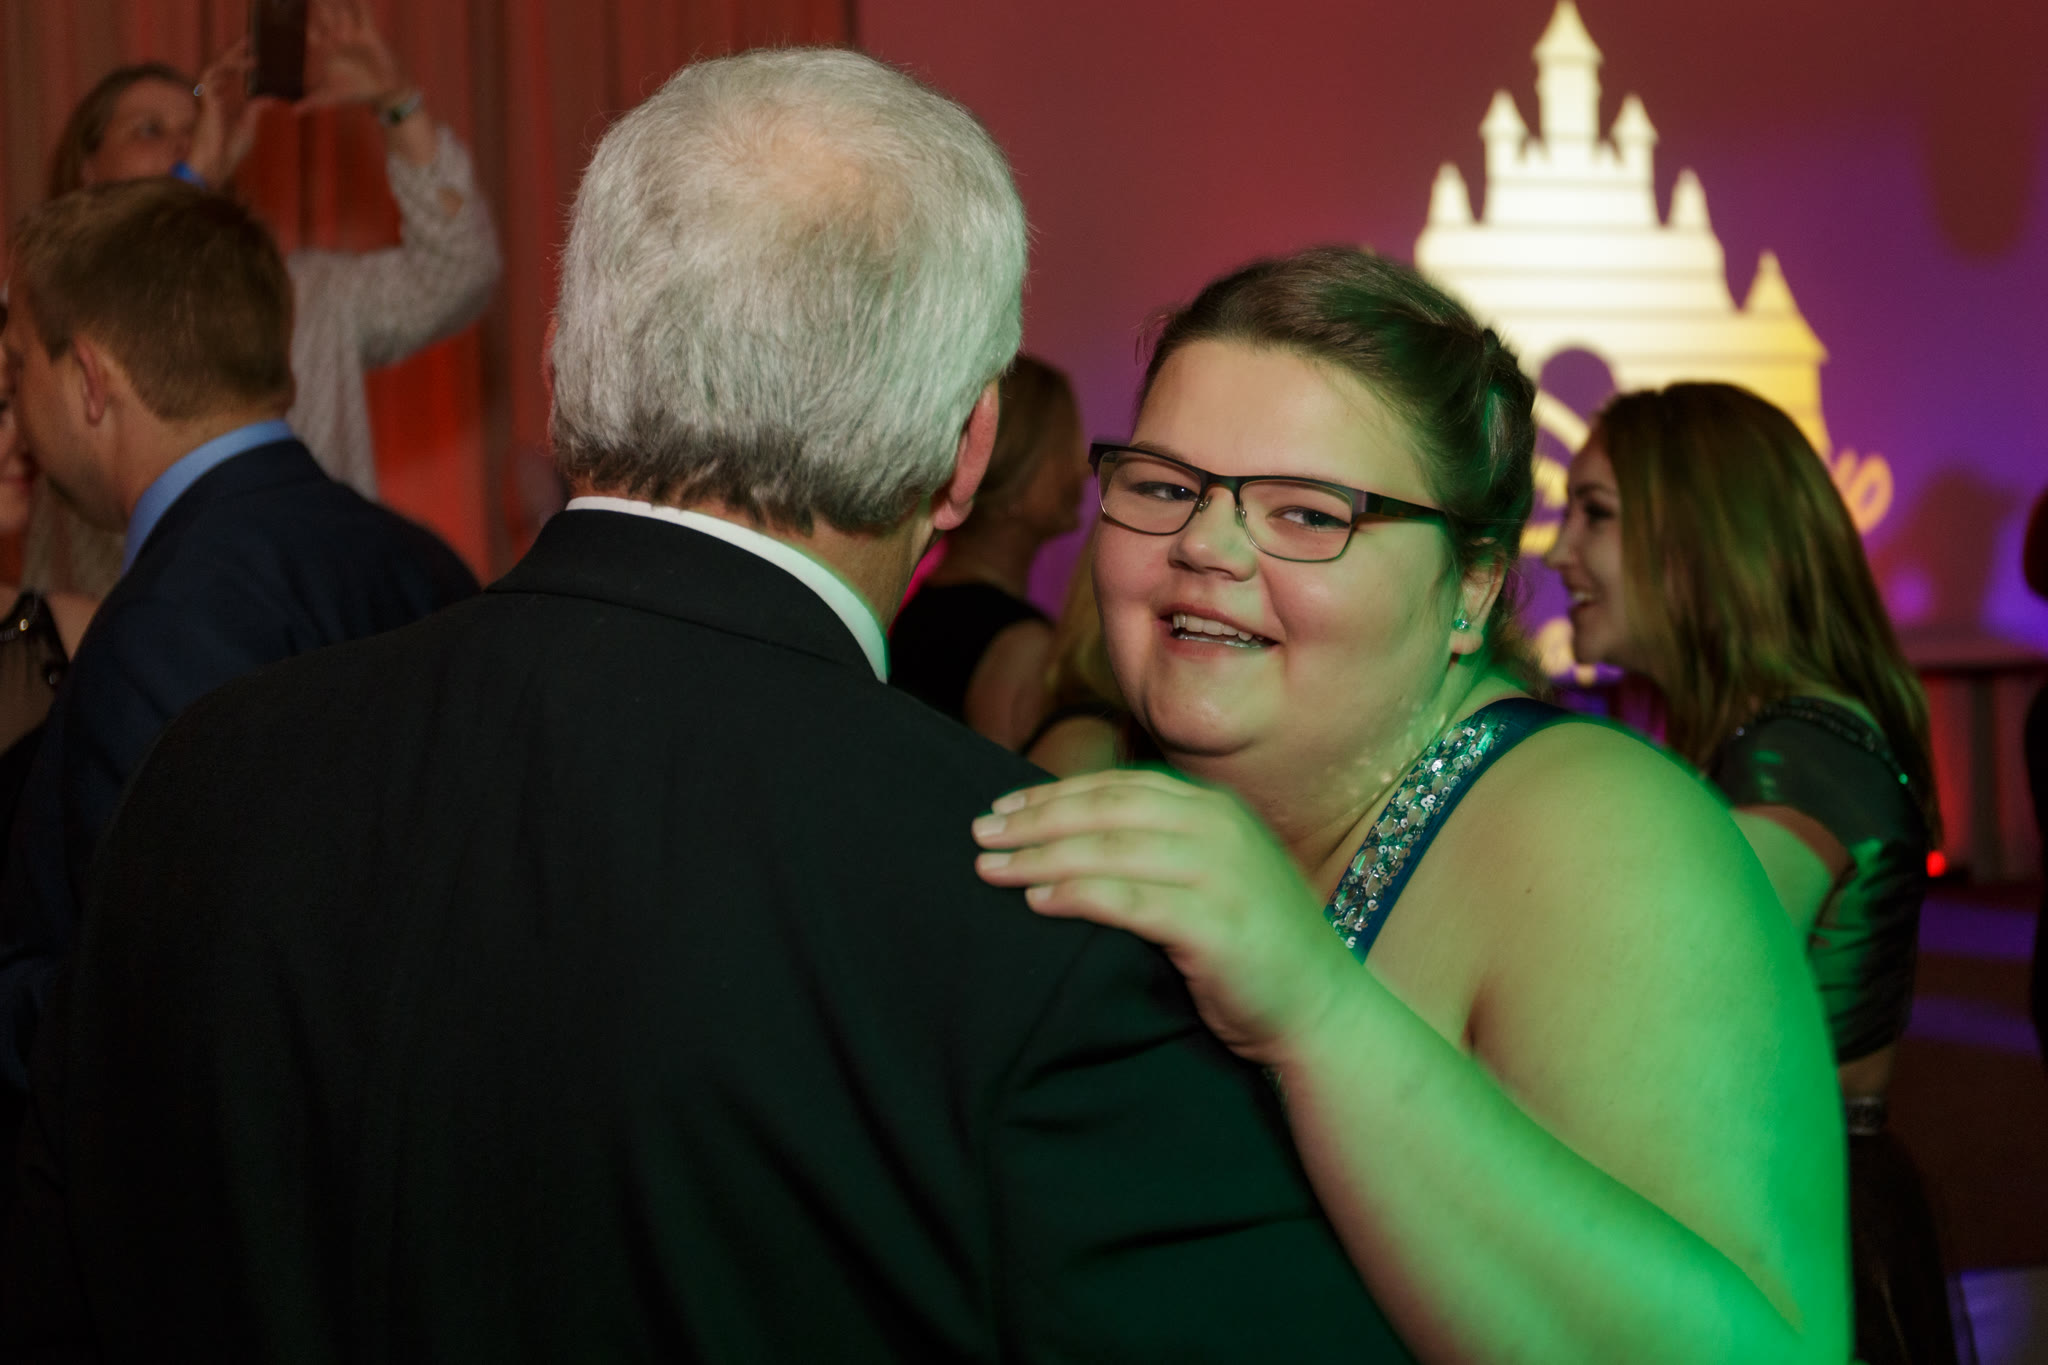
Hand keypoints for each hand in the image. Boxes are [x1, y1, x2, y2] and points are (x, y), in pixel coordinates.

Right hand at [187, 40, 271, 183]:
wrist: (217, 164)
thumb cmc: (230, 150)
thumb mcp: (248, 126)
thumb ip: (255, 110)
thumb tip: (267, 96)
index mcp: (225, 102)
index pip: (231, 77)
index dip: (241, 65)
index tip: (256, 58)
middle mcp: (215, 97)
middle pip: (223, 68)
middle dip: (235, 54)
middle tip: (250, 41)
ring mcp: (208, 98)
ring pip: (215, 68)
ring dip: (230, 58)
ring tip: (247, 51)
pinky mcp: (206, 100)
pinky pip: (211, 76)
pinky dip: (224, 68)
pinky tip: (240, 66)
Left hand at [301, 0, 407, 111]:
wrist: (383, 92)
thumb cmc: (356, 92)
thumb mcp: (332, 97)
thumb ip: (313, 101)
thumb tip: (294, 111)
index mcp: (325, 49)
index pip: (308, 30)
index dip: (298, 18)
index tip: (286, 7)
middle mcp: (337, 38)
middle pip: (323, 15)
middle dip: (317, 2)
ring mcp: (352, 34)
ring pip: (341, 11)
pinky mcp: (369, 35)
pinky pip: (364, 15)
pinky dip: (361, 3)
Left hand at [972, 768, 1355, 1065]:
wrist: (1319, 1008)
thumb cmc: (1252, 946)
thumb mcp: (1209, 875)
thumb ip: (1159, 847)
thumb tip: (1072, 833)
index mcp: (1213, 810)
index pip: (1117, 788)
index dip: (1052, 794)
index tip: (1001, 809)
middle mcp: (1217, 829)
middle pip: (1104, 811)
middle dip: (1035, 820)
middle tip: (979, 834)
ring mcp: (1220, 873)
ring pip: (1109, 850)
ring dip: (1041, 856)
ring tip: (991, 868)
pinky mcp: (1214, 923)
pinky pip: (1130, 901)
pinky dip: (1078, 895)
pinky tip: (1037, 900)